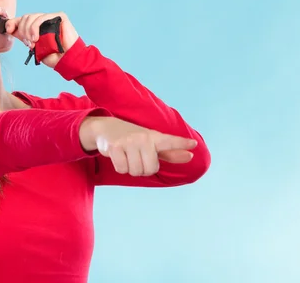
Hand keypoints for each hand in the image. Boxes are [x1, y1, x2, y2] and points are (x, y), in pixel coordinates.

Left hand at [4, 12, 78, 67]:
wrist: (66, 60)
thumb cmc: (52, 56)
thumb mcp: (34, 47)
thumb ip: (24, 36)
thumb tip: (10, 28)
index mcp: (36, 27)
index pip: (21, 20)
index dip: (12, 23)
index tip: (8, 30)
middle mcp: (43, 21)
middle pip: (25, 18)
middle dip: (23, 31)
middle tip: (29, 43)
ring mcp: (51, 18)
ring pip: (32, 17)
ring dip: (29, 30)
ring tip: (33, 42)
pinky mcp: (59, 16)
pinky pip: (42, 17)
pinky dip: (36, 27)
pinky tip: (37, 37)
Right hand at [79, 116, 196, 175]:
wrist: (106, 128)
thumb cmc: (133, 138)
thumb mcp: (152, 143)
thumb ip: (170, 152)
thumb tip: (190, 157)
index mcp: (154, 137)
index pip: (170, 141)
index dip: (181, 144)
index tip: (193, 145)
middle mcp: (143, 138)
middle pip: (150, 169)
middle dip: (144, 169)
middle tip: (137, 158)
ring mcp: (129, 142)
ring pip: (136, 171)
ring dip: (131, 168)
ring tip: (127, 156)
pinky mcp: (115, 147)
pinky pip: (122, 169)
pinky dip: (120, 167)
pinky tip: (118, 157)